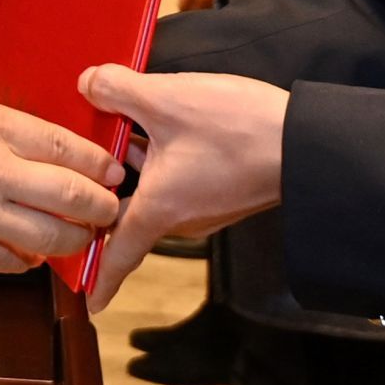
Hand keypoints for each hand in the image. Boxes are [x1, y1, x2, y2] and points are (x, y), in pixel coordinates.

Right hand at [0, 89, 121, 270]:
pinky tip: (28, 252)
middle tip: (109, 208)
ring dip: (73, 238)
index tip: (112, 171)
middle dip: (102, 206)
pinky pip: (11, 263)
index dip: (99, 164)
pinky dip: (27, 260)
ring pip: (52, 236)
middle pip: (74, 195)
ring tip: (78, 235)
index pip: (67, 147)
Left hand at [75, 66, 287, 310]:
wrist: (304, 139)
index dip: (99, 276)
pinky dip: (158, 157)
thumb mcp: (167, 99)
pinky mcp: (222, 190)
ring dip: (133, 163)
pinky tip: (156, 121)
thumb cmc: (239, 129)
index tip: (88, 301)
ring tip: (115, 121)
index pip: (118, 255)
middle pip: (129, 212)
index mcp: (159, 209)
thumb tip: (87, 84)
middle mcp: (181, 218)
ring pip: (153, 190)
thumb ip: (118, 90)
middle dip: (103, 187)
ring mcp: (204, 207)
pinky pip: (176, 180)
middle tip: (79, 157)